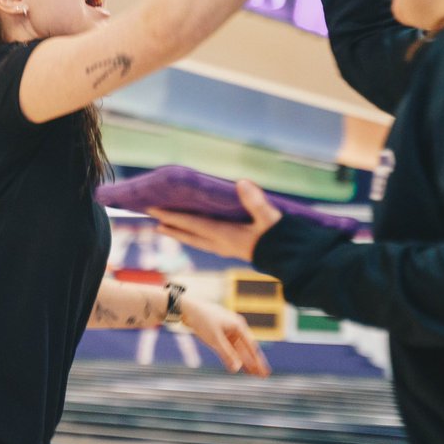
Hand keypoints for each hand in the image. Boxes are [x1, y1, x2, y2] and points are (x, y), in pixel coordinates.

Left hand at [148, 180, 281, 261]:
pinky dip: (195, 237)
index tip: (154, 210)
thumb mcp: (269, 218)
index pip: (192, 224)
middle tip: (155, 223)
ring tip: (167, 229)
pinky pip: (206, 243)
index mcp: (224, 234)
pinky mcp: (233, 250)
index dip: (172, 216)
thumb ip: (256, 202)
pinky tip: (196, 235)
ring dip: (181, 234)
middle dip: (172, 228)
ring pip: (197, 241)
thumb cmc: (279, 238)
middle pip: (189, 235)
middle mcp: (220, 243)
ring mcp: (226, 248)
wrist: (289, 260)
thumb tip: (242, 183)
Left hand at [178, 295, 270, 376]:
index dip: (258, 361)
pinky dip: (234, 356)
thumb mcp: (215, 339)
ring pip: (238, 349)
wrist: (187, 308)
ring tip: (252, 374)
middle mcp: (235, 328)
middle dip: (254, 363)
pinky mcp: (218, 333)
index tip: (265, 372)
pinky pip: (229, 347)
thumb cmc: (202, 320)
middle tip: (262, 376)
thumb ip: (226, 354)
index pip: (252, 347)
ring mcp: (227, 330)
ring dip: (245, 361)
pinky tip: (237, 364)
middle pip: (247, 349)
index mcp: (238, 326)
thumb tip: (236, 368)